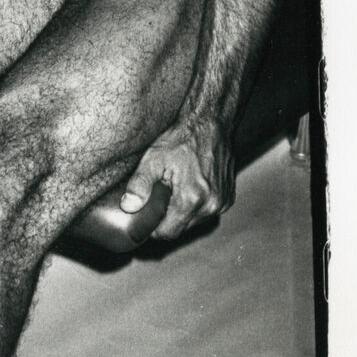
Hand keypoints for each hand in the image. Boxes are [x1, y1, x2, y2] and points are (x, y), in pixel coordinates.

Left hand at [119, 117, 233, 240]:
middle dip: (169, 218)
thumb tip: (128, 206)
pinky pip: (208, 211)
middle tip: (159, 199)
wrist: (209, 124)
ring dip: (184, 212)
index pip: (169, 233)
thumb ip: (139, 185)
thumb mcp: (154, 159)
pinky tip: (189, 188)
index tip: (148, 217)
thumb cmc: (182, 139)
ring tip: (175, 191)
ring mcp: (222, 202)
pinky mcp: (228, 198)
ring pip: (195, 221)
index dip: (154, 228)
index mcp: (191, 199)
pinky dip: (197, 205)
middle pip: (182, 228)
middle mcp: (211, 205)